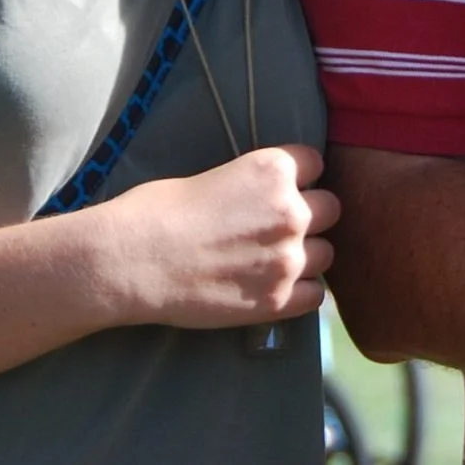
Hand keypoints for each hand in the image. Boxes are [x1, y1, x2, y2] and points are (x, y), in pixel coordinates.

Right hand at [100, 144, 339, 330]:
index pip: (316, 163)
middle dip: (311, 215)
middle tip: (279, 228)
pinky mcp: (277, 300)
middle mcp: (291, 211)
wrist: (133, 261)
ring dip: (308, 255)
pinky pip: (316, 295)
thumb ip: (252, 188)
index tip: (284, 188)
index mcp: (273, 170)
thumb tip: (262, 201)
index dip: (299, 177)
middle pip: (331, 208)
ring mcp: (288, 258)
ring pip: (327, 253)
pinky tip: (276, 288)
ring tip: (275, 261)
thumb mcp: (214, 177)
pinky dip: (301, 293)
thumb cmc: (157, 210)